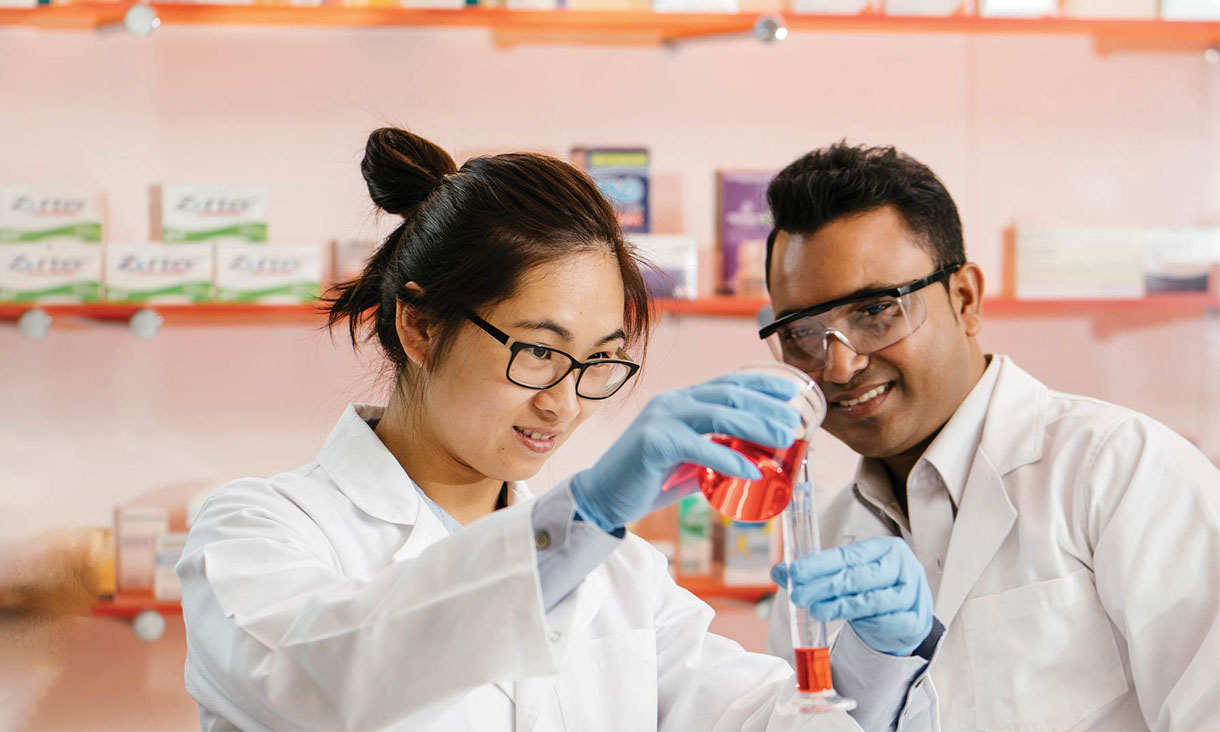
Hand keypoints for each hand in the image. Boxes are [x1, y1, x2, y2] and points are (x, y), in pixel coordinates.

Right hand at [570, 373, 800, 531]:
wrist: (605, 497)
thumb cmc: (651, 479)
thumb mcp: (692, 461)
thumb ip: (719, 453)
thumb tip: (761, 461)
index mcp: (682, 401)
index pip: (728, 383)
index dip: (763, 384)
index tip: (793, 392)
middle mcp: (673, 402)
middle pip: (729, 395)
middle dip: (767, 406)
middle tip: (795, 422)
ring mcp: (661, 419)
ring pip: (718, 414)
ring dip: (756, 426)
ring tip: (784, 439)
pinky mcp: (654, 442)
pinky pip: (699, 447)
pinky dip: (729, 459)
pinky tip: (751, 471)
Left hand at [771, 536, 932, 655]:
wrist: (905, 619)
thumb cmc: (872, 590)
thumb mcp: (847, 577)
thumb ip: (816, 573)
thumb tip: (778, 571)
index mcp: (884, 549)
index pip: (847, 555)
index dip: (819, 564)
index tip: (795, 572)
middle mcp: (902, 567)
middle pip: (857, 576)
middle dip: (823, 586)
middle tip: (797, 595)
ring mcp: (912, 594)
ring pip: (871, 600)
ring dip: (839, 606)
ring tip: (815, 610)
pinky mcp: (915, 620)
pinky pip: (886, 621)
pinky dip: (864, 622)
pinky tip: (848, 623)